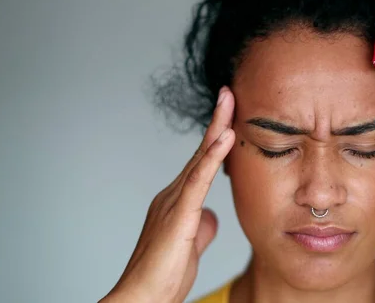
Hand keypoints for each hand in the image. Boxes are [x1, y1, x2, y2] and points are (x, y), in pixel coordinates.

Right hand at [100, 87, 235, 302]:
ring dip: (216, 128)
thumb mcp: (190, 244)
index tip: (230, 113)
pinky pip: (198, 181)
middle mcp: (174, 194)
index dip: (216, 137)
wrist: (143, 295)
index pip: (202, 162)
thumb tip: (211, 216)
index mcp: (179, 200)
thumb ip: (201, 224)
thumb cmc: (164, 274)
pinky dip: (212, 157)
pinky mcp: (177, 215)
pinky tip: (224, 138)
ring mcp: (173, 202)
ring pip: (199, 159)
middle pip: (201, 151)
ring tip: (229, 101)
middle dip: (217, 120)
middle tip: (230, 92)